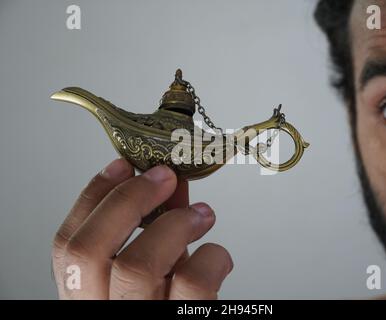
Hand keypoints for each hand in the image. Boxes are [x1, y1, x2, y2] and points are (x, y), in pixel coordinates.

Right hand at [52, 158, 232, 298]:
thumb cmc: (173, 307)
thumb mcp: (155, 271)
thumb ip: (156, 230)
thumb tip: (169, 185)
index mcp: (88, 299)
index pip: (67, 247)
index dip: (92, 198)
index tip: (122, 165)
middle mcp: (103, 313)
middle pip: (88, 251)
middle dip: (128, 200)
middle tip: (164, 176)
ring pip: (137, 267)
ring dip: (174, 224)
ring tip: (203, 213)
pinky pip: (191, 285)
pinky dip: (212, 257)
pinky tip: (219, 255)